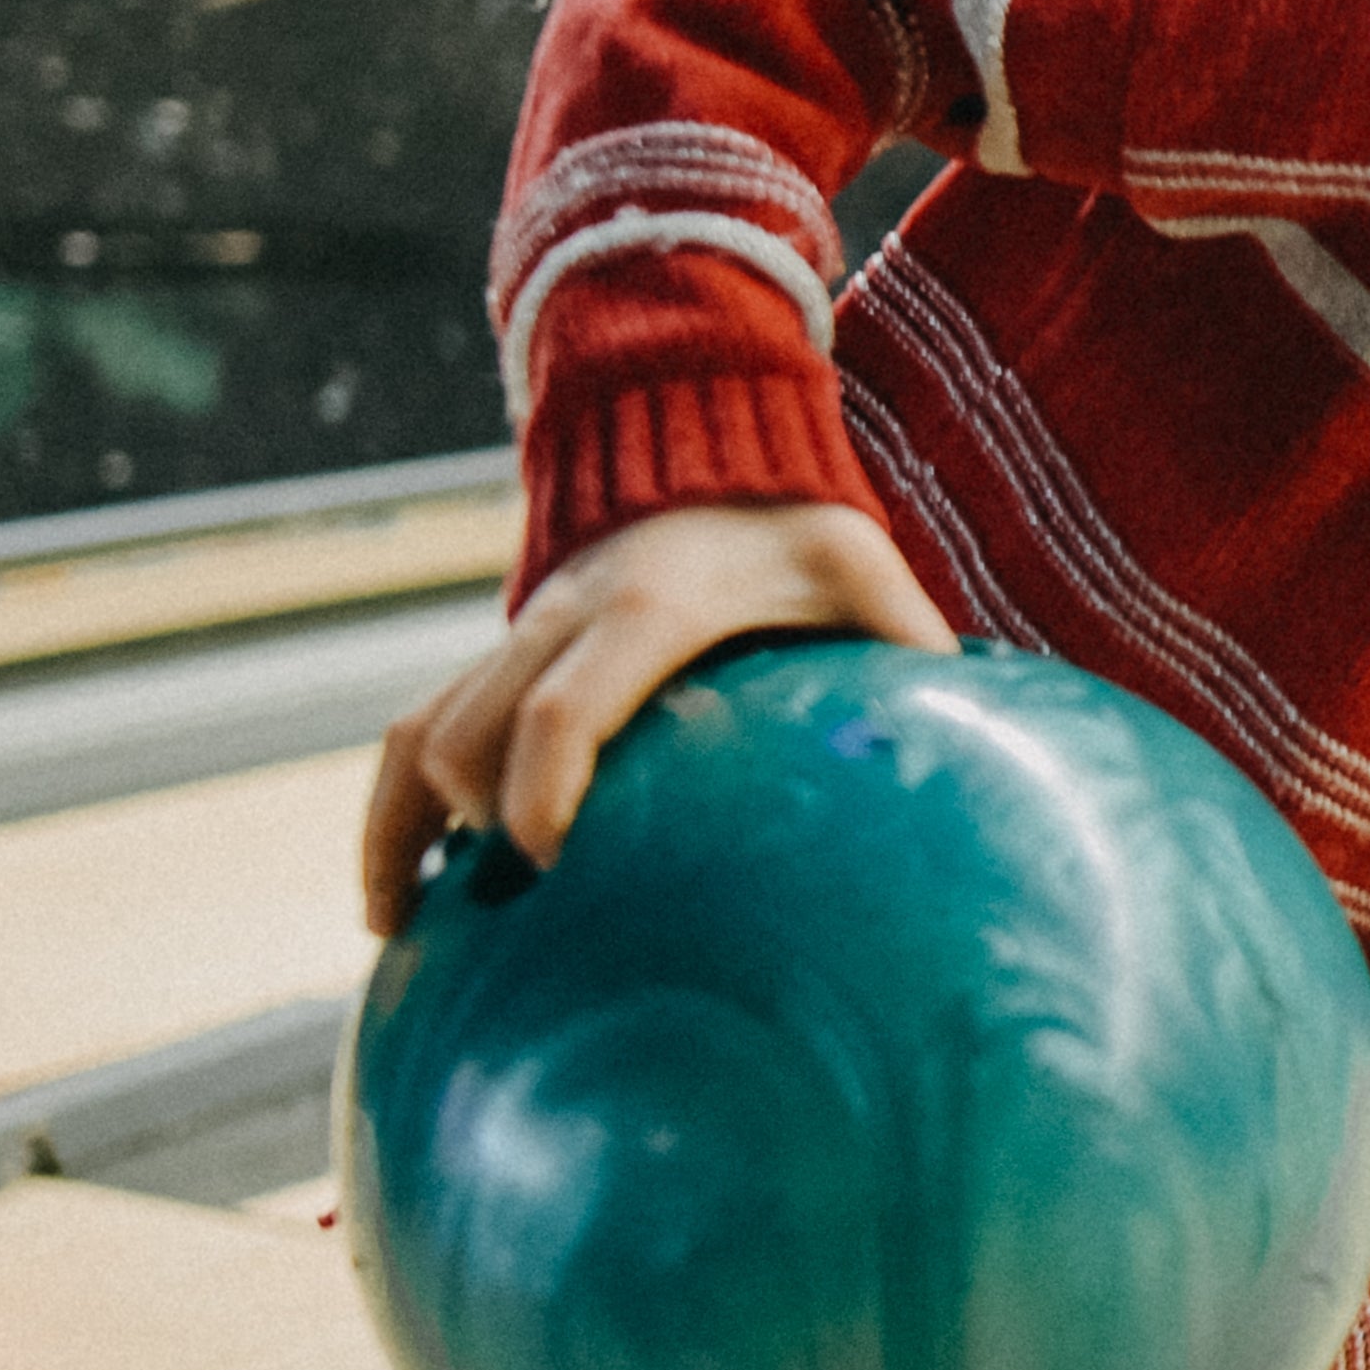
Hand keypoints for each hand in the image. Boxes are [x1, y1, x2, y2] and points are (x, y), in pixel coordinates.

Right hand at [362, 500, 955, 932]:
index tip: (542, 861)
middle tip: (505, 926)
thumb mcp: (862, 568)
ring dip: (404, 830)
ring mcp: (517, 636)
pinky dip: (392, 809)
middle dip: (470, 827)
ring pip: (419, 732)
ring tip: (409, 935)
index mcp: (648, 608)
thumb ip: (910, 645)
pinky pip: (413, 727)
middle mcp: (560, 621)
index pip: (566, 704)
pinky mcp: (500, 652)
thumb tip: (976, 737)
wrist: (698, 433)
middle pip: (469, 731)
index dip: (544, 781)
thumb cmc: (795, 523)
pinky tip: (400, 900)